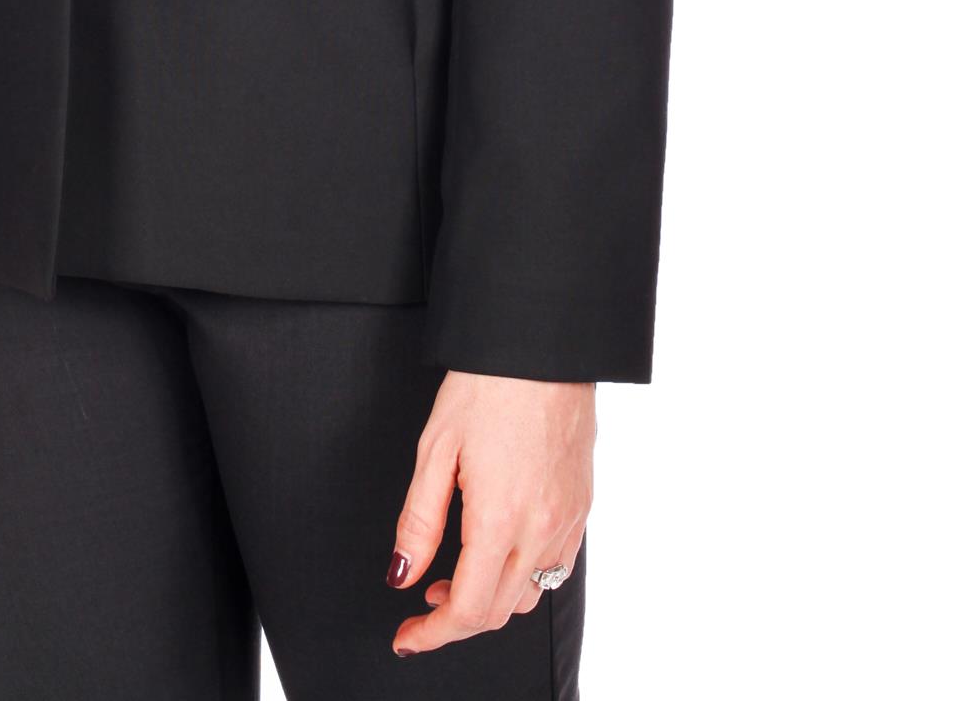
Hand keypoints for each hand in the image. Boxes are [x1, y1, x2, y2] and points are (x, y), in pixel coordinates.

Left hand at [386, 371, 593, 656]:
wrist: (543, 345)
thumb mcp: (435, 449)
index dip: (432, 634)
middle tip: (423, 600)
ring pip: (530, 596)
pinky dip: (523, 577)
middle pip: (498, 612)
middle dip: (455, 620)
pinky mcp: (581, 507)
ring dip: (490, 602)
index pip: (468, 609)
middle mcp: (540, 529)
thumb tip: (401, 575)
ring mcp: (567, 521)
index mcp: (499, 519)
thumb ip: (417, 522)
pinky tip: (498, 551)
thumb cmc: (488, 385)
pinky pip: (555, 566)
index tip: (407, 636)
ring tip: (456, 574)